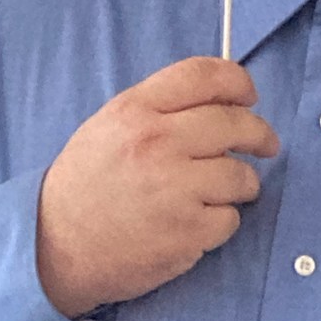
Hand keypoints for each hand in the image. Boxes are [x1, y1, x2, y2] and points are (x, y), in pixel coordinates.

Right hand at [36, 56, 278, 318]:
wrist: (54, 245)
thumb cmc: (91, 179)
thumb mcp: (115, 122)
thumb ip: (166, 104)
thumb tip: (227, 96)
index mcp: (137, 109)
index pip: (204, 75)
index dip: (238, 81)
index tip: (249, 95)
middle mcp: (156, 143)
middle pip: (235, 123)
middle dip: (259, 133)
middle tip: (266, 143)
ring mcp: (173, 189)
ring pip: (241, 175)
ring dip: (243, 182)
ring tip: (227, 188)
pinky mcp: (184, 233)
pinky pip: (230, 218)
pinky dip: (223, 220)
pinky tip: (201, 219)